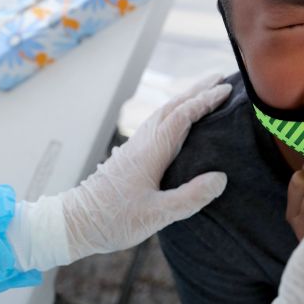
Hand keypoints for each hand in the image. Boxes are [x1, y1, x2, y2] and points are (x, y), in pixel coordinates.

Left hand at [8, 75, 231, 270]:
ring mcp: (135, 146)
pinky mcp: (131, 154)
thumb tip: (220, 178)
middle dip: (198, 91)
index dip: (205, 102)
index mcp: (151, 151)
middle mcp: (142, 142)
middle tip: (222, 79)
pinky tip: (181, 120)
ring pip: (164, 112)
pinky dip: (175, 112)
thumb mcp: (157, 215)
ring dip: (186, 99)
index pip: (183, 116)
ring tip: (206, 93)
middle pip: (173, 106)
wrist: (76, 223)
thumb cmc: (114, 221)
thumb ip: (191, 197)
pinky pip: (158, 123)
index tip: (226, 91)